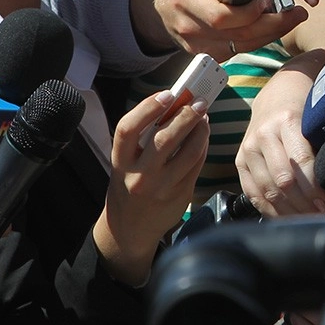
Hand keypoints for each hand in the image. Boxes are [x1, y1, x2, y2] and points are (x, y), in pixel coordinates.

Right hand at [96, 90, 210, 284]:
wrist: (128, 230)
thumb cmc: (128, 188)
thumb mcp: (125, 165)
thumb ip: (141, 140)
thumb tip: (172, 106)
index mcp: (121, 163)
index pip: (127, 130)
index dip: (147, 108)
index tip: (167, 94)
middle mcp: (140, 175)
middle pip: (165, 138)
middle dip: (186, 115)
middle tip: (198, 102)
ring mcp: (162, 186)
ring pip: (189, 151)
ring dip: (201, 129)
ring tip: (204, 117)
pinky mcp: (181, 194)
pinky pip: (197, 164)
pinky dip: (203, 145)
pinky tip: (204, 136)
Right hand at [152, 0, 306, 57]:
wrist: (160, 5)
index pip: (221, 17)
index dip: (248, 14)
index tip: (266, 2)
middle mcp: (187, 26)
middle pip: (237, 35)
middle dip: (273, 25)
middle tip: (297, 14)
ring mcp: (193, 45)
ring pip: (241, 47)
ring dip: (270, 34)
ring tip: (290, 19)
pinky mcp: (202, 55)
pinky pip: (236, 52)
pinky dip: (257, 41)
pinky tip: (271, 28)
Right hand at [235, 63, 324, 216]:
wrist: (276, 95)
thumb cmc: (304, 110)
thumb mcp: (316, 124)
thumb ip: (323, 156)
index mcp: (286, 121)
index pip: (300, 161)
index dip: (314, 186)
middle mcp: (263, 135)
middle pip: (282, 180)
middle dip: (303, 202)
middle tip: (320, 213)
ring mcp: (248, 149)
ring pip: (267, 190)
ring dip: (289, 210)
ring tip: (307, 217)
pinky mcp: (239, 161)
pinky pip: (252, 193)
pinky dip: (270, 209)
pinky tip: (286, 216)